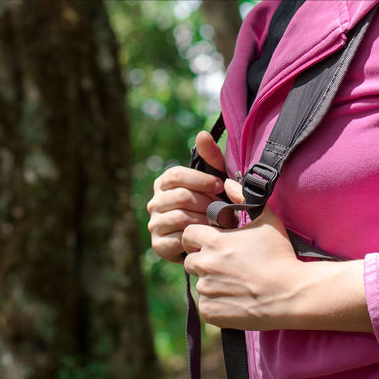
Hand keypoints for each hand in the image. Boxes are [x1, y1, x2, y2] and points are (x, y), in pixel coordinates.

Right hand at [146, 131, 229, 262]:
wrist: (212, 239)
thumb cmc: (213, 204)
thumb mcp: (215, 180)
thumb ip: (210, 157)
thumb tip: (202, 133)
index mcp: (164, 183)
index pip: (175, 175)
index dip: (200, 179)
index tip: (220, 186)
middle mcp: (155, 202)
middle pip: (180, 196)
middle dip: (206, 202)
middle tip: (223, 208)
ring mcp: (154, 224)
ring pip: (180, 217)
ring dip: (204, 220)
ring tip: (219, 223)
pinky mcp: (158, 245)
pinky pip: (177, 238)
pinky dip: (196, 237)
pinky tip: (207, 236)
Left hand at [180, 187, 304, 329]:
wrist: (292, 294)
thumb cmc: (280, 255)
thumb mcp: (267, 220)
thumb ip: (243, 197)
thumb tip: (228, 182)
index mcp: (214, 241)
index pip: (188, 234)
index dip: (199, 237)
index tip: (213, 242)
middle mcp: (205, 265)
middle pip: (191, 260)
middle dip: (204, 260)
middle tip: (227, 264)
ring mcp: (207, 290)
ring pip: (200, 284)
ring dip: (212, 283)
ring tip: (236, 283)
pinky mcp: (211, 313)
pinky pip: (206, 306)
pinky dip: (217, 304)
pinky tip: (237, 299)